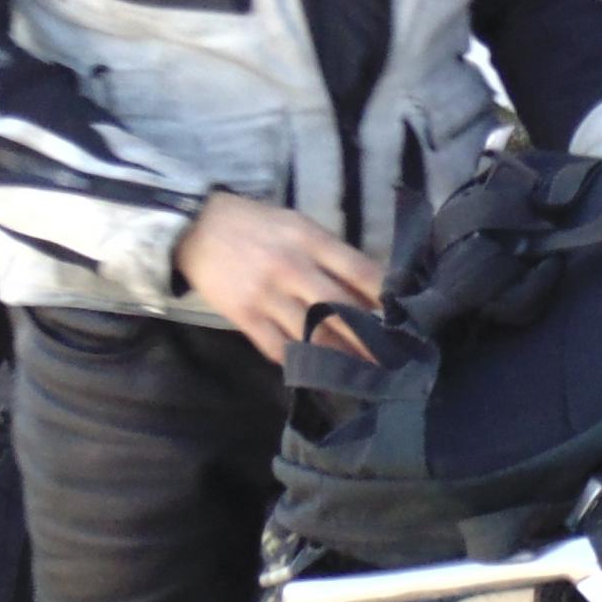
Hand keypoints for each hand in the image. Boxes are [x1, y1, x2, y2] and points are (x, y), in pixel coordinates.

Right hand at [172, 191, 384, 365]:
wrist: (196, 227)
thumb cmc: (256, 225)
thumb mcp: (298, 225)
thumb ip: (332, 255)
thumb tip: (371, 290)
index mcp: (309, 239)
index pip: (360, 271)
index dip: (386, 299)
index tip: (405, 319)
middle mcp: (291, 267)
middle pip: (341, 310)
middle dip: (370, 339)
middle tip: (394, 361)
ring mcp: (267, 295)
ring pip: (313, 335)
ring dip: (340, 359)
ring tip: (365, 376)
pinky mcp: (244, 316)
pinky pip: (278, 347)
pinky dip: (300, 362)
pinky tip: (318, 373)